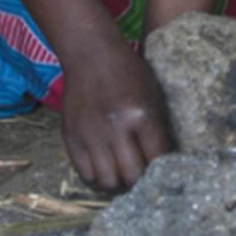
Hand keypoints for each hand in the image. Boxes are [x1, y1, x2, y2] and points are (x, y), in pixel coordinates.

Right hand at [58, 49, 173, 191]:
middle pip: (132, 176)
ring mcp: (90, 134)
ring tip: (123, 174)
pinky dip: (97, 176)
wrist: (90, 54)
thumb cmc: (127, 72)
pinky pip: (84, 172)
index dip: (163, 171)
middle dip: (141, 180)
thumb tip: (164, 163)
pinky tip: (105, 167)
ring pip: (107, 180)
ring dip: (118, 181)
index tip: (164, 173)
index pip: (156, 160)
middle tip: (143, 176)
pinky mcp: (71, 136)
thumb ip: (156, 129)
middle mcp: (114, 128)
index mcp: (140, 116)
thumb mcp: (152, 95)